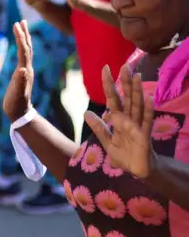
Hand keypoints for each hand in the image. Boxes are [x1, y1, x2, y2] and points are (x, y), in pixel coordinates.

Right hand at [3, 21, 34, 120]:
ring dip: (24, 38)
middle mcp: (27, 68)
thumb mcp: (17, 94)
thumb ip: (20, 82)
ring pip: (26, 51)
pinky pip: (22, 57)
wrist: (20, 113)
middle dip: (24, 34)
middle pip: (27, 47)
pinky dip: (21, 47)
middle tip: (22, 20)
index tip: (16, 25)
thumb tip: (23, 69)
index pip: (23, 50)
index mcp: (25, 70)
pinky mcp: (22, 74)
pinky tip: (19, 46)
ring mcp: (25, 71)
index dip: (20, 37)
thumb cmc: (16, 104)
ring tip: (22, 28)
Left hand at [86, 64, 154, 178]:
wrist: (138, 171)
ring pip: (137, 105)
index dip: (109, 85)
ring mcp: (138, 126)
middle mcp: (129, 120)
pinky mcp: (144, 136)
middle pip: (127, 98)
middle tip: (124, 65)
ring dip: (137, 91)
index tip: (105, 68)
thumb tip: (86, 112)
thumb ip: (99, 128)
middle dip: (125, 82)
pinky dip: (147, 110)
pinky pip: (146, 121)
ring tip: (137, 76)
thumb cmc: (125, 155)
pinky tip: (149, 98)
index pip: (113, 99)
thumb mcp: (107, 142)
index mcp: (119, 120)